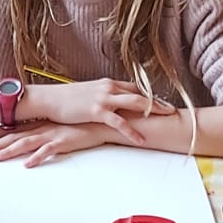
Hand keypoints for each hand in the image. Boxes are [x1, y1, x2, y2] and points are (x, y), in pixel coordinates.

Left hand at [0, 121, 112, 166]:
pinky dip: (36, 157)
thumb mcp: (61, 125)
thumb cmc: (83, 123)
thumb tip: (36, 135)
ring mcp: (52, 134)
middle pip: (14, 136)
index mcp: (41, 123)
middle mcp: (43, 127)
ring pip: (25, 143)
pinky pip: (47, 151)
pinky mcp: (64, 141)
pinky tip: (27, 164)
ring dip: (9, 151)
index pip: (13, 127)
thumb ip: (48, 129)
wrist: (103, 120)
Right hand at [32, 79, 177, 135]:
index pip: (135, 88)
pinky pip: (119, 122)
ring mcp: (104, 98)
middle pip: (140, 93)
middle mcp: (109, 87)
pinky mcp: (97, 111)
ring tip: (168, 118)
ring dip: (154, 110)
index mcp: (108, 83)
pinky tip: (141, 138)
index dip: (150, 95)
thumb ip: (101, 98)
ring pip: (135, 103)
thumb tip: (109, 105)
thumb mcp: (87, 94)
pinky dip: (131, 130)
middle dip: (159, 101)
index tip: (163, 102)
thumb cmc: (65, 99)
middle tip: (173, 109)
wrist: (48, 99)